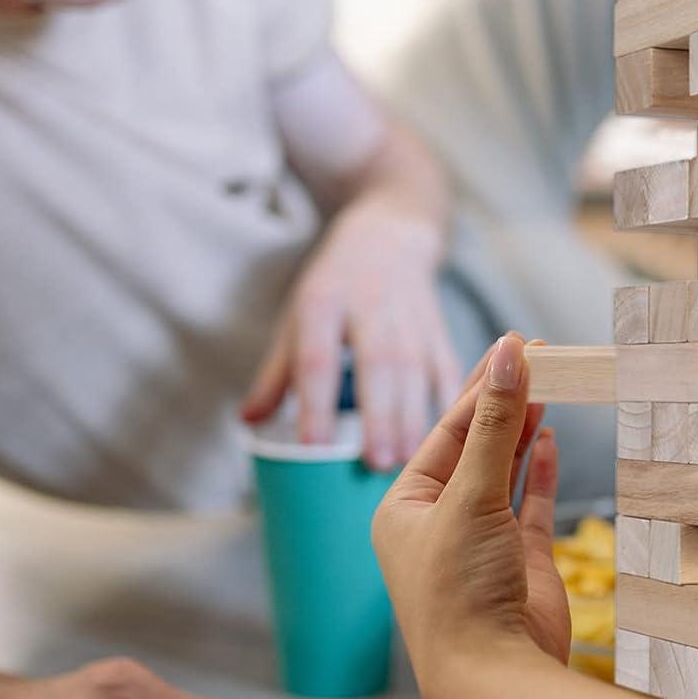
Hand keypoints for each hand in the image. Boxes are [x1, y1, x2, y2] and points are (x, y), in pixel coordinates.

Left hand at [241, 207, 462, 470]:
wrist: (388, 236)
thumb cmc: (334, 288)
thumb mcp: (296, 317)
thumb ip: (276, 374)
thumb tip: (248, 422)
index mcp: (323, 303)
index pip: (317, 357)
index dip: (314, 403)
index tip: (312, 447)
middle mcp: (370, 306)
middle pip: (377, 365)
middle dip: (379, 416)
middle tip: (375, 463)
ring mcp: (410, 318)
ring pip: (416, 371)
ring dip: (414, 418)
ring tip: (408, 460)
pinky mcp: (439, 329)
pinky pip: (448, 369)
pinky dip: (449, 404)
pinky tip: (448, 439)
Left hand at [372, 334, 569, 698]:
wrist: (493, 676)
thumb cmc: (460, 593)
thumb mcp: (471, 497)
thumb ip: (497, 426)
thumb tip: (510, 356)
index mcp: (404, 508)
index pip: (447, 431)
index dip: (484, 387)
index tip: (517, 346)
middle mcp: (438, 523)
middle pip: (475, 447)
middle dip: (505, 402)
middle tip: (541, 355)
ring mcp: (481, 542)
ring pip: (504, 472)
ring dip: (524, 431)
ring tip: (550, 385)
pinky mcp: (521, 562)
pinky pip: (531, 505)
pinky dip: (541, 471)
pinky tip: (550, 438)